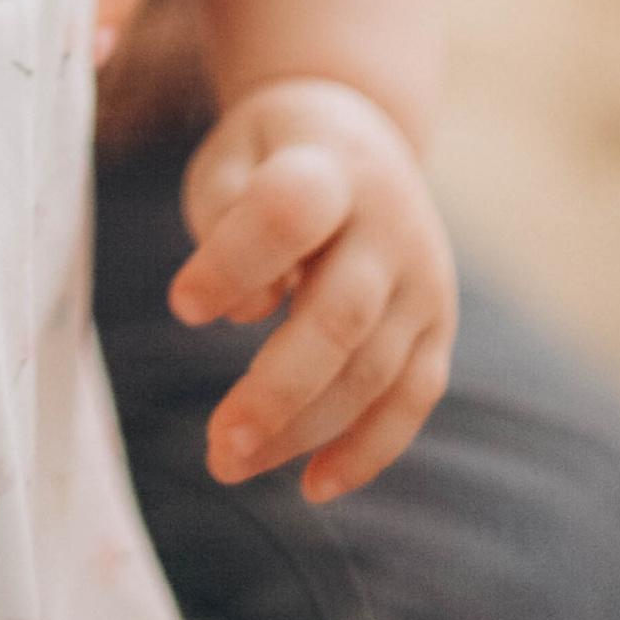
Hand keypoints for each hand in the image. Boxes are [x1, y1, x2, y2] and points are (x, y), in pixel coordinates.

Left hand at [171, 75, 454, 503]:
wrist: (358, 134)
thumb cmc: (270, 156)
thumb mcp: (232, 156)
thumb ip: (224, 218)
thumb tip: (246, 313)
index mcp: (329, 162)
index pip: (288, 212)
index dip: (234, 262)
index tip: (181, 308)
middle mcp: (390, 221)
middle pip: (340, 314)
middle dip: (278, 389)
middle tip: (218, 445)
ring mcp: (423, 275)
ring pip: (373, 369)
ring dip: (304, 430)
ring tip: (229, 461)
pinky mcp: (438, 323)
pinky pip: (413, 398)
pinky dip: (368, 450)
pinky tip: (313, 485)